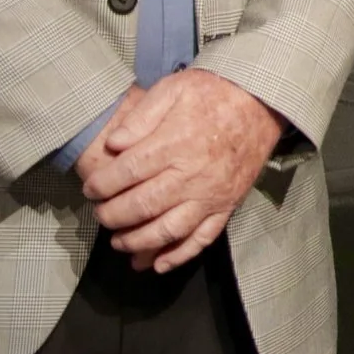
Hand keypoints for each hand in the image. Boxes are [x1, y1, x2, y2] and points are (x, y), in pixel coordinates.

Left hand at [82, 69, 283, 272]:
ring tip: (119, 242)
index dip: (101, 185)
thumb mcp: (174, 88)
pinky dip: (179, 256)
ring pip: (168, 230)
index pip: (127, 173)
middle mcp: (192, 174)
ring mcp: (211, 194)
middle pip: (142, 206)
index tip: (91, 188)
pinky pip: (202, 238)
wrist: (262, 100)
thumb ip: (142, 115)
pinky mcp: (227, 205)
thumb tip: (113, 144)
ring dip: (138, 242)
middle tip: (100, 214)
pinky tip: (158, 264)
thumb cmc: (213, 92)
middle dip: (112, 216)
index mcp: (175, 143)